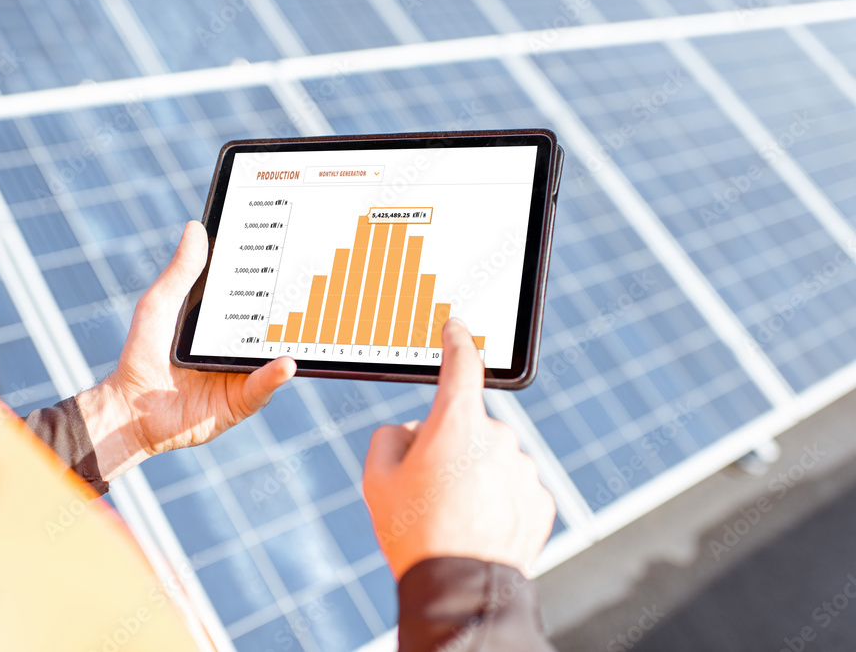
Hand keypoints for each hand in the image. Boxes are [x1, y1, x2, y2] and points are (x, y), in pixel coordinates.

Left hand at [77, 222, 295, 480]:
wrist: (129, 408)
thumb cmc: (141, 354)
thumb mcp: (160, 304)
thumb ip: (181, 272)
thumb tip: (196, 228)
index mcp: (222, 323)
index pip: (254, 298)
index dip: (273, 278)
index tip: (290, 252)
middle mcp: (237, 348)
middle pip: (272, 326)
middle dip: (294, 308)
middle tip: (313, 285)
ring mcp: (242, 375)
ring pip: (274, 356)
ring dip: (293, 342)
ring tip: (312, 322)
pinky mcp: (240, 401)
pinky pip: (262, 388)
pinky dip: (275, 375)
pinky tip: (286, 362)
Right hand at [362, 318, 555, 579]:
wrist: (460, 587)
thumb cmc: (415, 532)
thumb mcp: (377, 479)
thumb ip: (390, 437)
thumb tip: (412, 432)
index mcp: (457, 423)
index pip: (461, 365)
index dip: (457, 341)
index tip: (457, 329)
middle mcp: (497, 438)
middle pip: (468, 428)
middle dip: (451, 447)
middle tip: (430, 489)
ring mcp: (522, 469)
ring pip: (493, 459)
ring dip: (476, 476)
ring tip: (454, 517)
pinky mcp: (539, 499)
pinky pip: (513, 488)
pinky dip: (497, 501)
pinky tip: (479, 526)